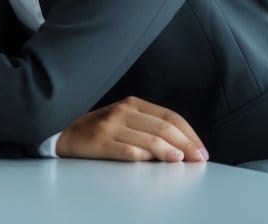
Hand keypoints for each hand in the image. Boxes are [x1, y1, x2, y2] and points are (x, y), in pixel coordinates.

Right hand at [56, 96, 208, 162]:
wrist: (65, 133)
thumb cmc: (101, 129)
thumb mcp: (125, 120)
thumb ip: (150, 127)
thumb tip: (184, 147)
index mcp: (132, 104)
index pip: (170, 117)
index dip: (190, 134)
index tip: (202, 151)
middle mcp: (122, 112)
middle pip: (162, 128)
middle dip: (186, 145)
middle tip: (198, 160)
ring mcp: (110, 127)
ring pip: (148, 139)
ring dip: (169, 152)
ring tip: (181, 161)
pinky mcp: (100, 142)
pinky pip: (127, 151)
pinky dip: (143, 157)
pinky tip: (154, 162)